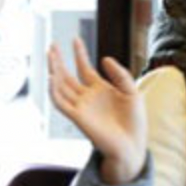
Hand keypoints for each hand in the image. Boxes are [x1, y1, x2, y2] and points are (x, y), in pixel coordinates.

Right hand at [47, 38, 146, 184]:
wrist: (133, 146)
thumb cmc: (134, 123)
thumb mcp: (132, 91)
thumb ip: (120, 74)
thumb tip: (104, 59)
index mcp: (100, 89)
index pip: (84, 67)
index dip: (79, 53)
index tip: (74, 38)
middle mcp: (87, 97)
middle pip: (67, 75)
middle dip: (58, 60)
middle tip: (51, 45)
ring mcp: (81, 106)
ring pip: (61, 86)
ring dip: (54, 71)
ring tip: (50, 56)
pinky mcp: (78, 118)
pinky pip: (61, 103)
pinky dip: (54, 91)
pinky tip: (52, 78)